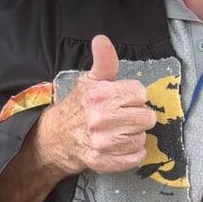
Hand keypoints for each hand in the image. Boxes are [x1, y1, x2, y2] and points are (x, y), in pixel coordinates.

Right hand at [36, 35, 155, 178]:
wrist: (56, 138)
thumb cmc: (78, 106)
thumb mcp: (90, 80)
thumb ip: (104, 61)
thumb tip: (101, 39)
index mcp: (100, 95)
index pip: (141, 93)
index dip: (133, 96)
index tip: (122, 100)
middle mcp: (101, 119)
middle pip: (147, 117)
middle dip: (137, 116)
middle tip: (121, 117)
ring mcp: (102, 143)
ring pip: (142, 138)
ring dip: (134, 135)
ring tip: (118, 131)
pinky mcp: (104, 162)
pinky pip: (136, 157)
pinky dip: (132, 153)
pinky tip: (119, 146)